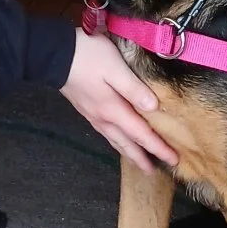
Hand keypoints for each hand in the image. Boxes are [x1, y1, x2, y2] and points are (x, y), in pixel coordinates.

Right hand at [61, 31, 177, 175]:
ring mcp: (92, 115)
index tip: (174, 160)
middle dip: (141, 158)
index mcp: (113, 110)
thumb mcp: (115, 67)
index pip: (141, 134)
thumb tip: (154, 108)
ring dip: (128, 153)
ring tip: (138, 162)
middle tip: (154, 172)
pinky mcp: (85, 109)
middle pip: (126, 144)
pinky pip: (106, 133)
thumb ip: (134, 88)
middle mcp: (103, 118)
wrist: (52, 55)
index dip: (158, 147)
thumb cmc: (87, 57)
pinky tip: (117, 139)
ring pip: (114, 140)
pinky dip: (116, 142)